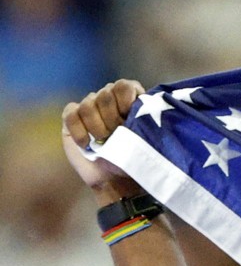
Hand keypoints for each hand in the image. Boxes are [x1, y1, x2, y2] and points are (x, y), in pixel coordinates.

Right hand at [61, 79, 144, 201]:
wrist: (115, 179)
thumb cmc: (134, 158)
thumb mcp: (145, 137)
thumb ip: (142, 117)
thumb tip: (142, 107)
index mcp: (130, 99)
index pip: (124, 86)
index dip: (126, 102)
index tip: (129, 120)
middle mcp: (109, 99)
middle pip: (105, 95)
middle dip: (112, 118)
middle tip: (116, 136)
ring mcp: (89, 107)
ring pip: (88, 104)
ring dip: (97, 126)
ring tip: (103, 142)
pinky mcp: (72, 118)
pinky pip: (71, 114)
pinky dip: (78, 130)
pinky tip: (86, 144)